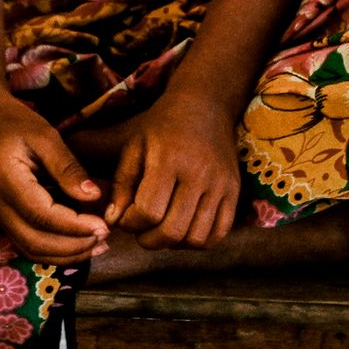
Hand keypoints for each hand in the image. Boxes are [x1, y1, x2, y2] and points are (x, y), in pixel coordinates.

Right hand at [0, 99, 108, 265]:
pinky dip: (52, 249)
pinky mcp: (1, 216)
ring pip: (30, 249)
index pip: (43, 216)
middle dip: (73, 247)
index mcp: (6, 182)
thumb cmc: (13, 120)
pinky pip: (26, 242)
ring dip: (64, 254)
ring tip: (97, 245)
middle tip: (105, 237)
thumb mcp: (45, 135)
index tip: (103, 225)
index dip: (75, 226)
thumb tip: (94, 197)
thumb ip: (68, 168)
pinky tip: (77, 242)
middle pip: (35, 243)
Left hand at [105, 89, 241, 249]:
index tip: (126, 216)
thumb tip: (114, 221)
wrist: (205, 105)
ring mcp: (220, 184)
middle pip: (173, 231)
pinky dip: (199, 241)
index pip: (148, 212)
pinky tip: (184, 228)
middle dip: (149, 240)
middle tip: (141, 231)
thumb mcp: (133, 146)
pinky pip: (219, 233)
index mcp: (169, 159)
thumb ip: (121, 184)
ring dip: (173, 244)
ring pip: (196, 238)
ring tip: (162, 229)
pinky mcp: (234, 191)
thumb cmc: (162, 126)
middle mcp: (199, 173)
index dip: (131, 223)